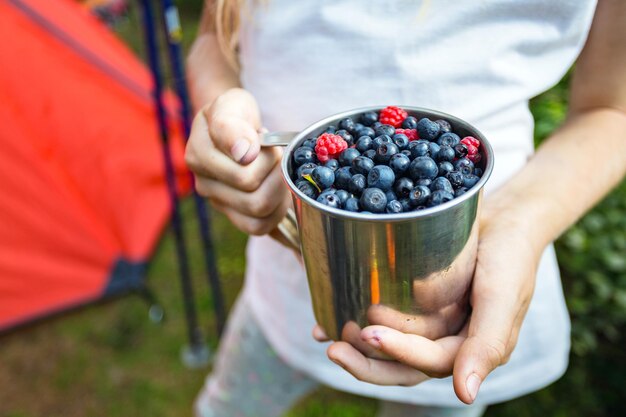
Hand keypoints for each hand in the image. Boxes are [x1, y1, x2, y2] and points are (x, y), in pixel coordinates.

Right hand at [185, 88, 289, 235]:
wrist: (234, 122)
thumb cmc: (234, 112)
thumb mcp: (232, 105)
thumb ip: (232, 126)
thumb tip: (243, 154)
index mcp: (198, 156)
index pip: (244, 175)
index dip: (267, 159)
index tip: (265, 137)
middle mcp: (203, 183)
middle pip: (254, 199)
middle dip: (277, 176)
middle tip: (277, 154)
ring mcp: (218, 202)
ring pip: (259, 215)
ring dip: (279, 194)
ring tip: (278, 171)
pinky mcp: (232, 214)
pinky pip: (258, 227)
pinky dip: (276, 212)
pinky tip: (277, 191)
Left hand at [321, 205, 540, 403]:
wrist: (507, 219)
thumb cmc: (510, 257)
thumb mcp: (502, 298)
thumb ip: (487, 345)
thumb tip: (466, 396)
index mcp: (472, 350)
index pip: (429, 361)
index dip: (398, 352)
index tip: (368, 333)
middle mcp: (448, 341)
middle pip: (403, 365)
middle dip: (367, 361)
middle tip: (334, 348)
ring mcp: (431, 322)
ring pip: (390, 345)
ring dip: (358, 345)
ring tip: (328, 332)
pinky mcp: (416, 302)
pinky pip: (385, 318)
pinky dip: (356, 318)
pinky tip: (325, 319)